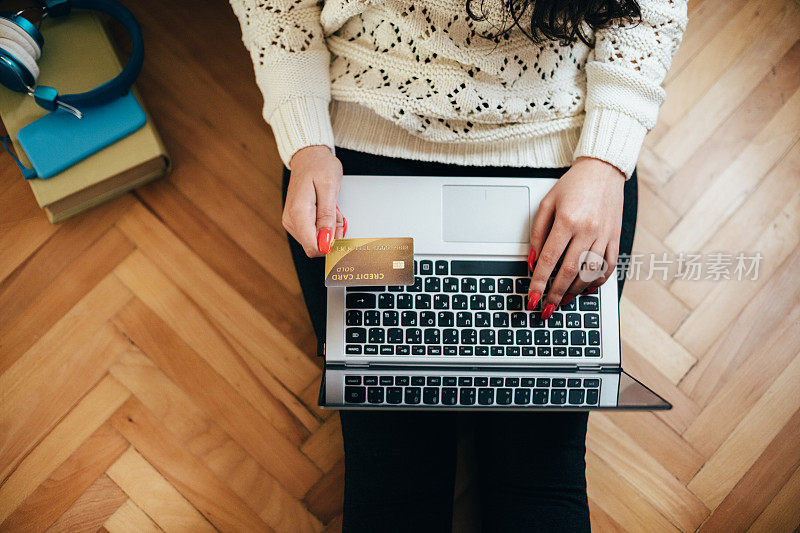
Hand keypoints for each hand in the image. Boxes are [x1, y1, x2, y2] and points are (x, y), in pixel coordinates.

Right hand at [282, 145, 346, 256]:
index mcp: (298, 213)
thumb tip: (326, 241)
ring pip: (316, 240)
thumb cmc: (319, 167)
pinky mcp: (296, 221)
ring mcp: (292, 221)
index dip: (329, 244)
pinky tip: (326, 209)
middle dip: (331, 233)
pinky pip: (314, 232)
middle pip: (315, 245)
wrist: (308, 157)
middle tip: (335, 212)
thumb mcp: (330, 188)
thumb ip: (327, 217)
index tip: (338, 229)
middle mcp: (291, 220)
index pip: (312, 247)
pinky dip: (325, 224)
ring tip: (330, 207)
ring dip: (329, 227)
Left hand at [527, 157, 625, 318]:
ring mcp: (605, 235)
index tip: (532, 298)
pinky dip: (596, 282)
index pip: (549, 260)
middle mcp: (588, 230)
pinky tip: (585, 290)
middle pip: (569, 272)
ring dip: (574, 292)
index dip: (539, 283)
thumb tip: (533, 262)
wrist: (603, 169)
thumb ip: (538, 234)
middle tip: (545, 308)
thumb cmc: (573, 186)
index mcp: (567, 220)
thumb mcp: (546, 204)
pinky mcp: (616, 238)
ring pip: (589, 274)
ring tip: (562, 301)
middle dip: (555, 295)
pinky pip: (608, 267)